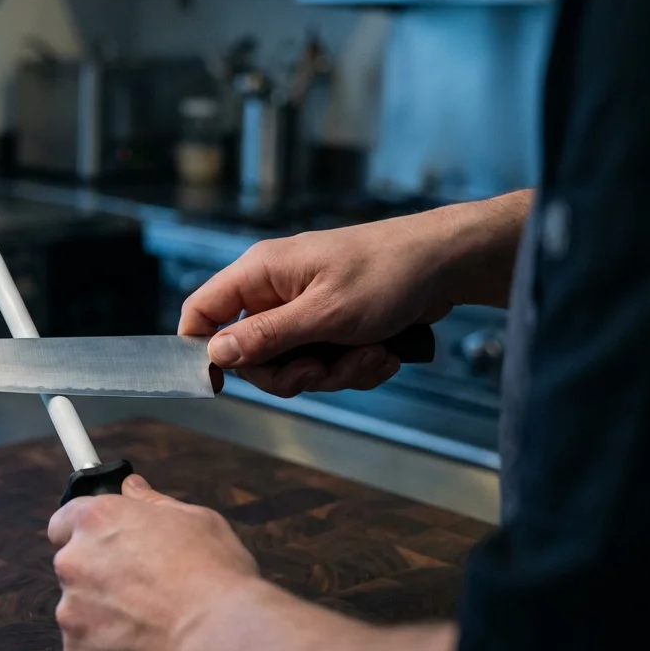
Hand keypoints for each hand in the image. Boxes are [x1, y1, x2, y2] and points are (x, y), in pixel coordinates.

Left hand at [47, 474, 258, 650]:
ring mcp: (71, 615)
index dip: (85, 534)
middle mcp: (74, 564)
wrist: (220, 644)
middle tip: (146, 595)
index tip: (105, 546)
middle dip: (101, 581)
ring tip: (154, 631)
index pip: (64, 521)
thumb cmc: (215, 578)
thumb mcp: (197, 522)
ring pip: (81, 617)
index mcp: (98, 522)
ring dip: (107, 622)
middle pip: (75, 572)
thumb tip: (131, 489)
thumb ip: (153, 503)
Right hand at [180, 192, 531, 397]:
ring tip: (372, 355)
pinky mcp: (332, 326)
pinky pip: (324, 364)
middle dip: (292, 372)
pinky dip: (354, 367)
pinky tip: (384, 354)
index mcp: (260, 274)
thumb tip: (215, 354)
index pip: (202, 311)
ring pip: (292, 366)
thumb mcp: (324, 313)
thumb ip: (266, 337)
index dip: (201, 350)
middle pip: (250, 355)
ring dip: (334, 373)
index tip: (220, 385)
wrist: (448, 265)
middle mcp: (275, 291)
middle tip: (324, 368)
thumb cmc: (388, 273)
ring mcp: (304, 310)